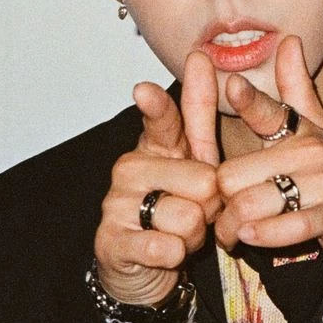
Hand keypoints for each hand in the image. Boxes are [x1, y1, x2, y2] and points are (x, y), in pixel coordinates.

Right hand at [94, 52, 221, 304]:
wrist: (145, 264)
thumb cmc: (177, 206)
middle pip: (203, 182)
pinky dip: (174, 254)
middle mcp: (131, 166)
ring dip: (194, 235)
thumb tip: (201, 58)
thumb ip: (203, 118)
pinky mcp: (110, 240)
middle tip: (196, 212)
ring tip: (178, 233)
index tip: (145, 90)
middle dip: (211, 206)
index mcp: (156, 144)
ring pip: (189, 218)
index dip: (156, 106)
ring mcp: (116, 203)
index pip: (162, 120)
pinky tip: (163, 252)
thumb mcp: (198, 165)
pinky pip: (166, 247)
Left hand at [215, 36, 322, 276]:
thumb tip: (290, 40)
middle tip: (223, 217)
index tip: (233, 84)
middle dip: (222, 203)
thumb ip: (296, 89)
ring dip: (234, 227)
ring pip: (251, 203)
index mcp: (303, 130)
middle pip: (234, 175)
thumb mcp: (320, 129)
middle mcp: (313, 151)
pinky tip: (254, 239)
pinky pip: (284, 227)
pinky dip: (263, 237)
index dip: (250, 99)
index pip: (270, 111)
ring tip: (234, 235)